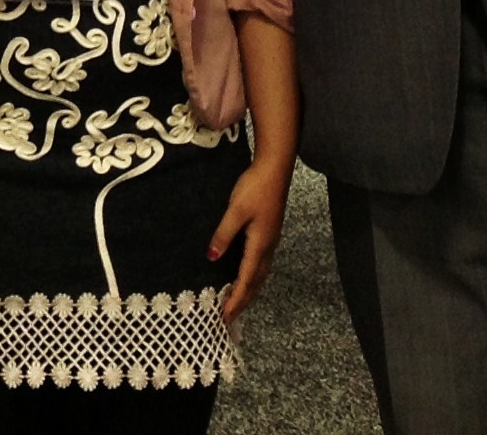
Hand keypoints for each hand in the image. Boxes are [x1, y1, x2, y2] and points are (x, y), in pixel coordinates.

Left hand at [208, 158, 291, 324]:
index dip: (236, 298)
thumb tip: (211, 258)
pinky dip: (253, 277)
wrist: (274, 169)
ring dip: (249, 290)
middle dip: (244, 300)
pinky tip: (246, 275)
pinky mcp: (269, 233)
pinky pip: (261, 263)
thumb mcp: (235, 210)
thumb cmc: (255, 188)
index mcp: (260, 244)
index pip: (246, 279)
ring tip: (238, 303)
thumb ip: (224, 234)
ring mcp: (270, 240)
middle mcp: (268, 246)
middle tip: (231, 317)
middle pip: (256, 282)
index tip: (227, 316)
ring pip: (260, 274)